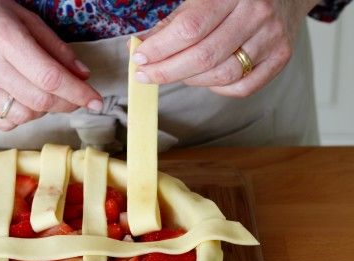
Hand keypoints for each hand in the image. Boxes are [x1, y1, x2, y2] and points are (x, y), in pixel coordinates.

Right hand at [0, 0, 102, 129]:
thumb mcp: (23, 16)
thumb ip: (54, 46)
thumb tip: (82, 74)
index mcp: (5, 39)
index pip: (50, 77)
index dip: (78, 93)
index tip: (96, 101)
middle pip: (40, 100)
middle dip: (67, 103)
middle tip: (77, 97)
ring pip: (24, 115)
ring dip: (45, 110)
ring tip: (46, 94)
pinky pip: (3, 123)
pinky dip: (22, 117)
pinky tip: (25, 102)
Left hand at [132, 0, 318, 96]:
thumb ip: (173, 20)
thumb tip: (139, 45)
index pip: (190, 28)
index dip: (160, 48)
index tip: (140, 58)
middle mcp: (256, 13)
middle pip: (204, 57)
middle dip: (167, 71)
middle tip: (146, 75)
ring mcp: (272, 37)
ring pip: (222, 75)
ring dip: (189, 80)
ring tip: (174, 73)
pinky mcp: (280, 57)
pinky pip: (242, 87)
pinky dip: (216, 88)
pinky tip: (204, 78)